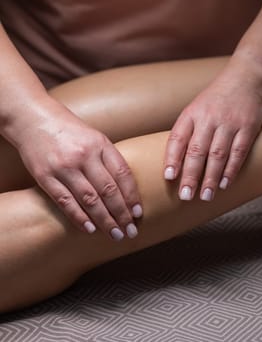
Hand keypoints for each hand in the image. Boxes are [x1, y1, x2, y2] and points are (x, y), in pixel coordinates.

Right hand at [15, 108, 142, 239]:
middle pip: (108, 190)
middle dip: (121, 214)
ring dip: (104, 220)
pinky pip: (65, 201)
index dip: (132, 196)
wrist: (32, 118)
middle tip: (130, 231)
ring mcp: (64, 166)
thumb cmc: (70, 131)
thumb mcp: (96, 138)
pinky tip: (90, 229)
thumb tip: (129, 190)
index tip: (138, 214)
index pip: (123, 175)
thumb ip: (110, 160)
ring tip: (115, 234)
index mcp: (101, 144)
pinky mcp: (45, 176)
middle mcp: (84, 155)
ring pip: (89, 199)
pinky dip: (79, 217)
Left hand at [164, 72, 261, 201]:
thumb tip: (174, 165)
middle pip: (197, 150)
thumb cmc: (216, 101)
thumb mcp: (195, 110)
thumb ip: (186, 133)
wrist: (245, 80)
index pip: (178, 137)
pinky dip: (231, 169)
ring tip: (205, 195)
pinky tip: (225, 183)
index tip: (169, 177)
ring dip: (211, 177)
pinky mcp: (248, 127)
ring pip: (218, 154)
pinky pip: (239, 151)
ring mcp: (230, 123)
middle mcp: (209, 118)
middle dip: (191, 175)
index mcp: (192, 114)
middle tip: (186, 195)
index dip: (172, 158)